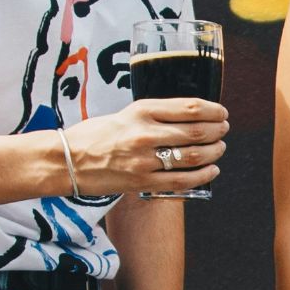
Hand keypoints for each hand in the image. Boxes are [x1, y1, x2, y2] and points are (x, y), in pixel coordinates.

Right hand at [62, 98, 228, 196]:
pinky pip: (183, 180)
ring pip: (194, 156)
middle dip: (218, 131)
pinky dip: (203, 175)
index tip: (221, 113)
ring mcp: (144, 159)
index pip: (190, 107)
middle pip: (197, 132)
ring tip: (219, 148)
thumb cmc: (96, 135)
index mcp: (141, 110)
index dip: (214, 110)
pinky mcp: (143, 182)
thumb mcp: (127, 113)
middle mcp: (145, 133)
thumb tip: (193, 117)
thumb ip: (157, 115)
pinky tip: (212, 170)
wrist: (66, 160)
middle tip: (223, 130)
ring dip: (214, 152)